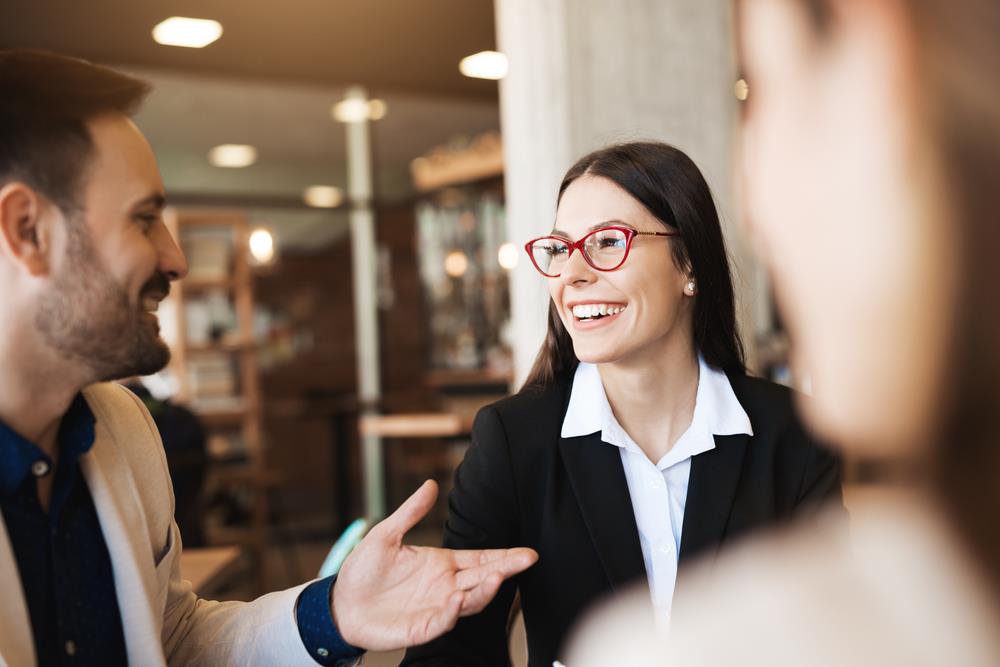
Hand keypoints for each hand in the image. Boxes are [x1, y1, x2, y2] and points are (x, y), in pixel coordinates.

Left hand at [330, 479, 537, 650]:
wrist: (340, 604)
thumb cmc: (363, 571)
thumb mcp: (385, 534)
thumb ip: (410, 512)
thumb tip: (430, 484)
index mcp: (441, 564)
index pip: (480, 559)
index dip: (503, 556)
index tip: (527, 552)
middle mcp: (444, 586)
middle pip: (482, 579)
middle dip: (506, 570)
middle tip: (526, 560)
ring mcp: (435, 608)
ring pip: (469, 602)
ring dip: (483, 592)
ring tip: (495, 578)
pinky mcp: (420, 628)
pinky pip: (441, 621)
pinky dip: (451, 613)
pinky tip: (456, 599)